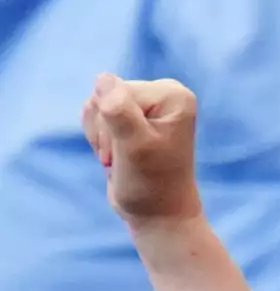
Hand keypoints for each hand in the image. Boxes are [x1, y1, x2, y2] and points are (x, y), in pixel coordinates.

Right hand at [82, 74, 202, 226]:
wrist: (157, 213)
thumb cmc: (151, 184)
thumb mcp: (134, 148)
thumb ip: (119, 112)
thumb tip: (102, 77)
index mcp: (173, 95)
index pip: (119, 92)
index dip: (113, 126)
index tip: (131, 152)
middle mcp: (163, 93)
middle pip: (106, 96)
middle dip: (105, 132)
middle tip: (123, 158)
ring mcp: (147, 104)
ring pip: (96, 105)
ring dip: (100, 137)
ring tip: (119, 158)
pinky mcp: (131, 116)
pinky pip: (95, 114)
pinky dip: (98, 138)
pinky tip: (114, 154)